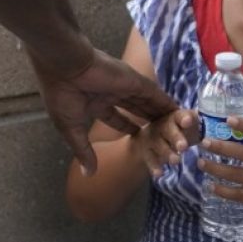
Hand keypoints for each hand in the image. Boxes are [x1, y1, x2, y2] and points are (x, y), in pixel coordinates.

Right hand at [34, 48, 175, 175]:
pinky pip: (155, 95)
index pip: (117, 118)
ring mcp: (124, 86)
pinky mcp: (135, 81)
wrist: (64, 66)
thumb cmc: (62, 96)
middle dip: (148, 123)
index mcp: (95, 102)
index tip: (140, 139)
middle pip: (136, 111)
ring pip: (148, 103)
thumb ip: (84, 151)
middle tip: (164, 137)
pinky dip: (167, 103)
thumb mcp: (71, 128)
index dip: (129, 129)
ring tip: (177, 128)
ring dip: (161, 115)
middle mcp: (111, 93)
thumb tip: (88, 175)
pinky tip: (180, 112)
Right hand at [131, 108, 201, 177]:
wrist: (152, 136)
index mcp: (176, 118)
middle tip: (183, 147)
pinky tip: (159, 174)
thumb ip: (203, 125)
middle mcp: (163, 125)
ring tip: (175, 161)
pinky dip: (154, 166)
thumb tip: (226, 124)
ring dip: (167, 153)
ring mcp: (153, 138)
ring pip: (159, 145)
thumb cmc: (179, 130)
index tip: (188, 121)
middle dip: (176, 138)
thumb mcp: (190, 126)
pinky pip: (149, 159)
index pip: (180, 116)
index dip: (184, 118)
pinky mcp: (146, 151)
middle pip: (169, 130)